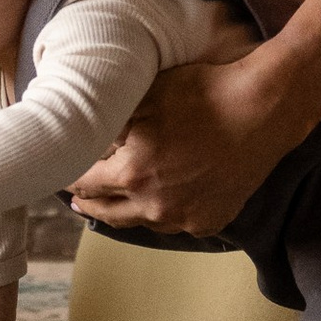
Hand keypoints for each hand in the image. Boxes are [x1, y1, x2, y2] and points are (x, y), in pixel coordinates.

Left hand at [65, 49, 302, 236]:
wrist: (262, 111)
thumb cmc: (203, 94)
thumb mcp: (147, 97)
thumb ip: (112, 122)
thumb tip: (86, 134)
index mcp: (133, 174)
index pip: (85, 184)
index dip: (68, 179)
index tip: (58, 174)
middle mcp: (155, 206)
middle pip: (108, 213)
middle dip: (88, 204)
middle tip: (75, 200)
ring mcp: (186, 219)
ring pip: (142, 222)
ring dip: (124, 211)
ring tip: (113, 203)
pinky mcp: (212, 222)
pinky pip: (176, 225)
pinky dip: (162, 214)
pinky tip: (157, 204)